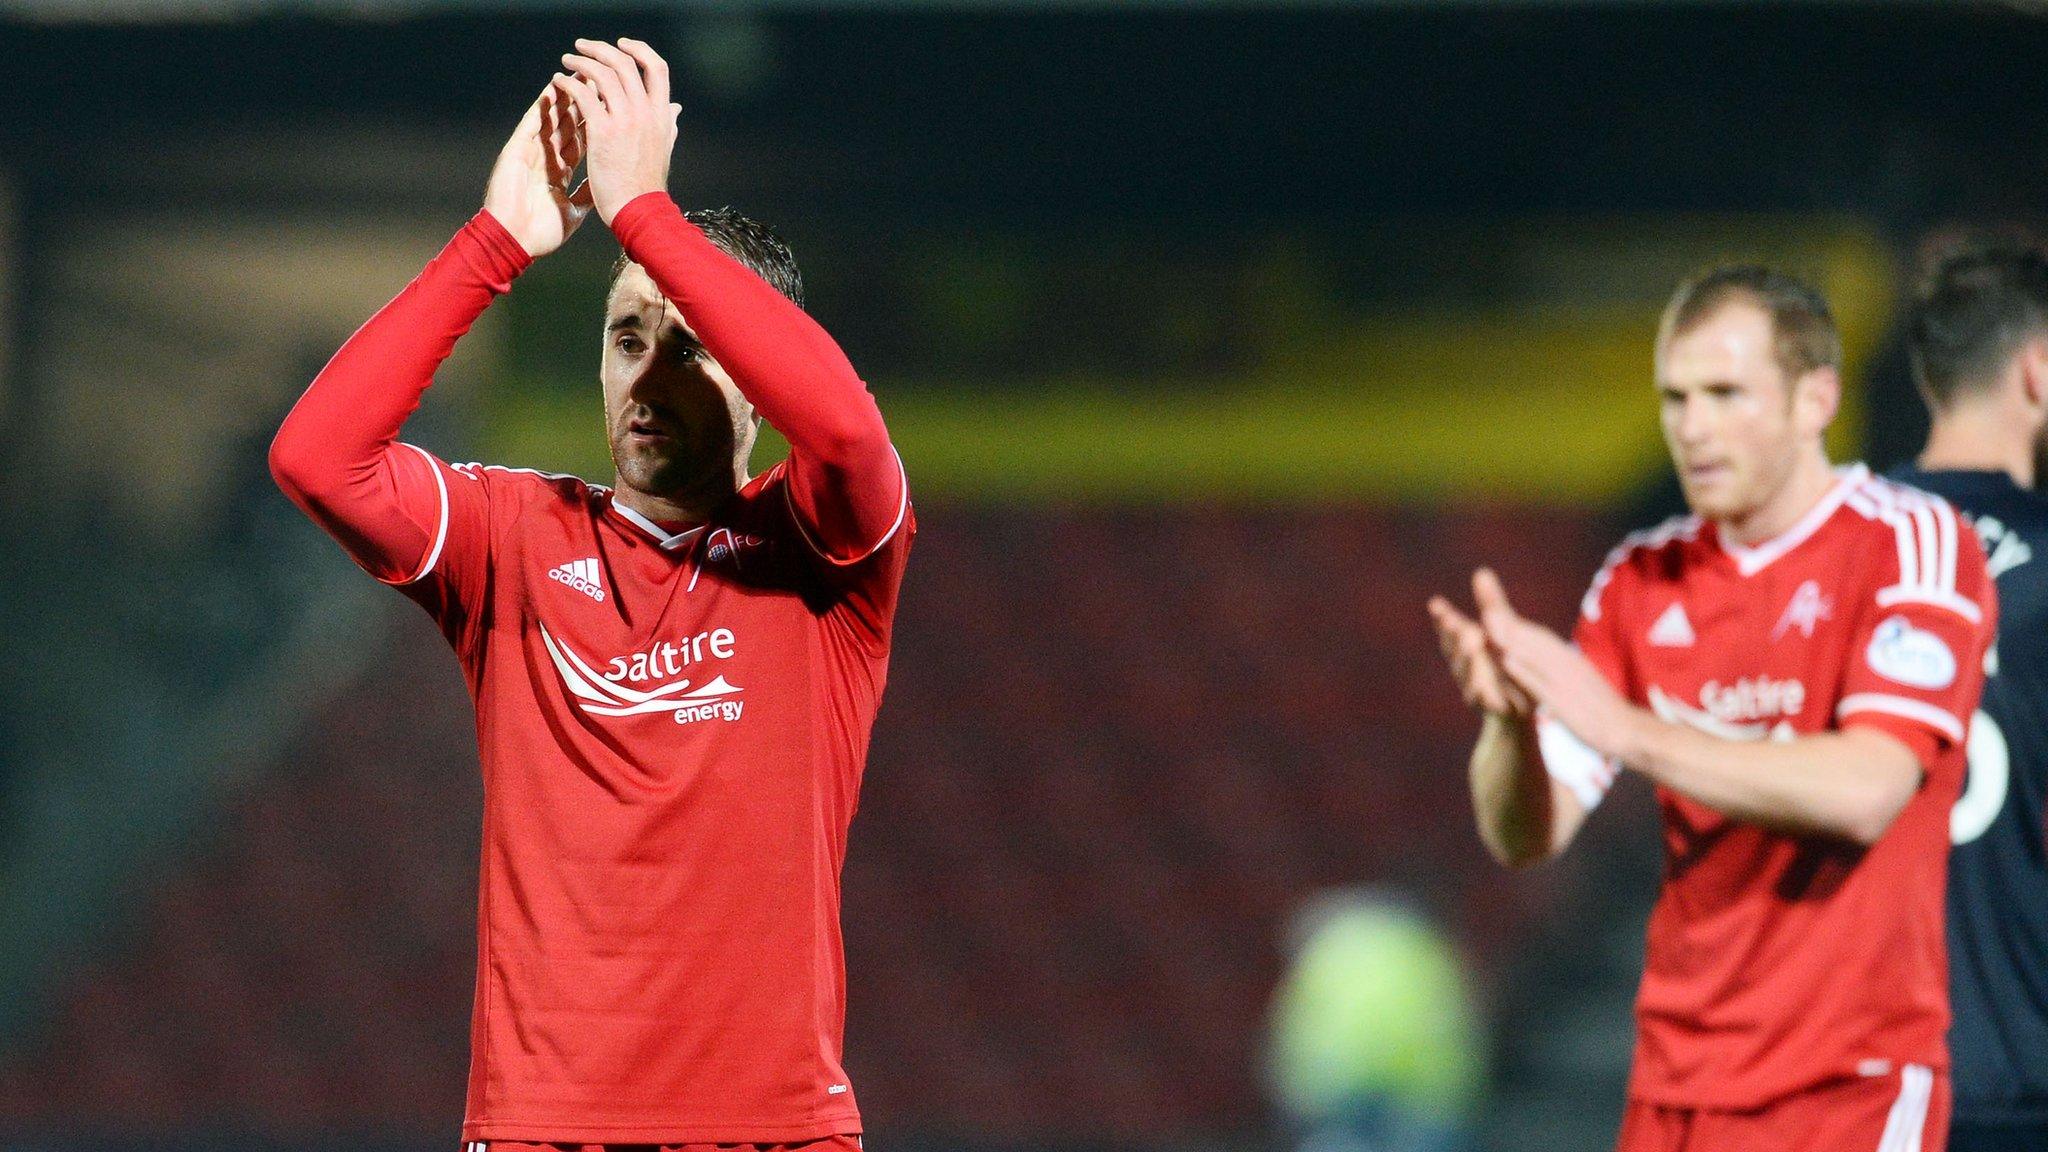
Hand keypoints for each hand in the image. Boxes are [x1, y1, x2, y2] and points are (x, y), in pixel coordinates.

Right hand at [482, 82, 592, 258]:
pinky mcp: (517, 149)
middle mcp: (547, 156)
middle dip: (588, 100)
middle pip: (572, 122)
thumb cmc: (540, 233)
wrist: (513, 242)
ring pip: (554, 116)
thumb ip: (588, 194)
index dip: (599, 121)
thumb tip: (607, 185)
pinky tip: (555, 85)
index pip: (584, 139)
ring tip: (583, 71)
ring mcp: (532, 150)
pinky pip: (533, 120)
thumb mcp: (574, 213)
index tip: (617, 103)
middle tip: (604, 77)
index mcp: (560, 171)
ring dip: (569, 93)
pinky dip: (545, 103)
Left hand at [552, 38, 681, 225]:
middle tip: (583, 47)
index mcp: (661, 114)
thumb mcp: (665, 148)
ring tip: (568, 61)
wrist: (640, 210)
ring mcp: (625, 120)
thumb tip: (676, 109)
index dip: (639, 50)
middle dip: (601, 49)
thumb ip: (668, 124)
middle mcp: (646, 111)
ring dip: (581, 61)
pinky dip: (568, 83)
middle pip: (625, 63)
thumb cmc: (648, 185)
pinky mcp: (602, 132)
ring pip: (602, 73)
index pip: (656, 67)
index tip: (622, 45)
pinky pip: (582, 94)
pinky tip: (558, 82)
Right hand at [1429, 568, 1535, 719]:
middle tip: (1453, 621)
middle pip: (1455, 650)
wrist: (1517, 710)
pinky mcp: (1489, 707)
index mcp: (1467, 646)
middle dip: (1453, 635)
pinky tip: (1478, 685)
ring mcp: (1473, 688)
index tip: (1437, 604)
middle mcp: (1464, 666)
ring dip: (1466, 660)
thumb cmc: (1505, 664)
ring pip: (1466, 674)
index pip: (1451, 629)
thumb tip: (1481, 571)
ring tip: (1470, 643)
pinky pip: (1483, 700)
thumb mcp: (1504, 631)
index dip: (1443, 618)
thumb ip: (1491, 604)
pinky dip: (1480, 693)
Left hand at [1474, 569, 1642, 759]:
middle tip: (1485, 607)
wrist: (1627, 730)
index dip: (1515, 624)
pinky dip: (1523, 671)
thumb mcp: (1579, 680)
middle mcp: (1567, 664)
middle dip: (1509, 623)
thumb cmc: (1601, 708)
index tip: (1492, 611)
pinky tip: (1506, 661)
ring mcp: (1566, 682)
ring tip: (1488, 623)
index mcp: (1569, 659)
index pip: (1538, 637)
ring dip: (1512, 639)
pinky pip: (1540, 684)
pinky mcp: (1564, 702)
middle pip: (1534, 639)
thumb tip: (1542, 659)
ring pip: (1535, 655)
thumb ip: (1560, 668)